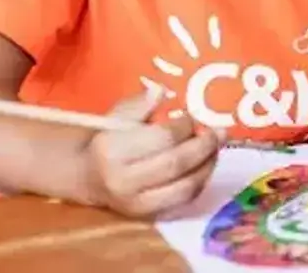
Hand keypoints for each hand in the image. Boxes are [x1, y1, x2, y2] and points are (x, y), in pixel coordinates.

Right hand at [84, 91, 223, 217]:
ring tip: (216, 148)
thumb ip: (140, 103)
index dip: (185, 126)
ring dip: (208, 165)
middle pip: (176, 164)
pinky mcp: (146, 217)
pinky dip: (200, 182)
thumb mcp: (118, 115)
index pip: (161, 138)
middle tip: (219, 132)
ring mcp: (135, 204)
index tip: (194, 117)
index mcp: (112, 151)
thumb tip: (162, 91)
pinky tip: (205, 166)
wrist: (87, 177)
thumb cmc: (108, 140)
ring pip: (184, 187)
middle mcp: (122, 181)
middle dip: (204, 146)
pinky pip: (183, 202)